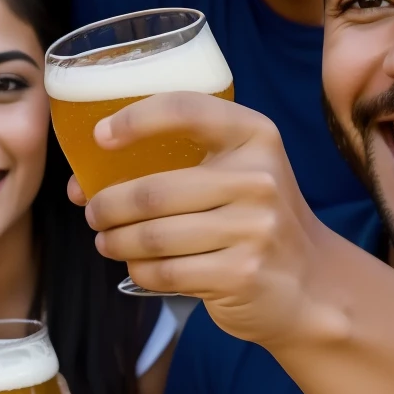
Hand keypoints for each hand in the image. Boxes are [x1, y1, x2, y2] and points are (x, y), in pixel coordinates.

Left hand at [81, 96, 334, 348]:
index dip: (134, 119)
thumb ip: (178, 164)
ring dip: (116, 242)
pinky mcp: (241, 274)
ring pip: (153, 237)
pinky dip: (139, 271)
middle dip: (107, 206)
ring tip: (107, 241)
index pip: (185, 110)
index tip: (101, 137)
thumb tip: (83, 183)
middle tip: (94, 214)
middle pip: (153, 192)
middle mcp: (259, 178)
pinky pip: (165, 272)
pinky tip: (138, 266)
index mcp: (255, 137)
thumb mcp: (237, 173)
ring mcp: (254, 229)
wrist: (309, 283)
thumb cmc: (253, 221)